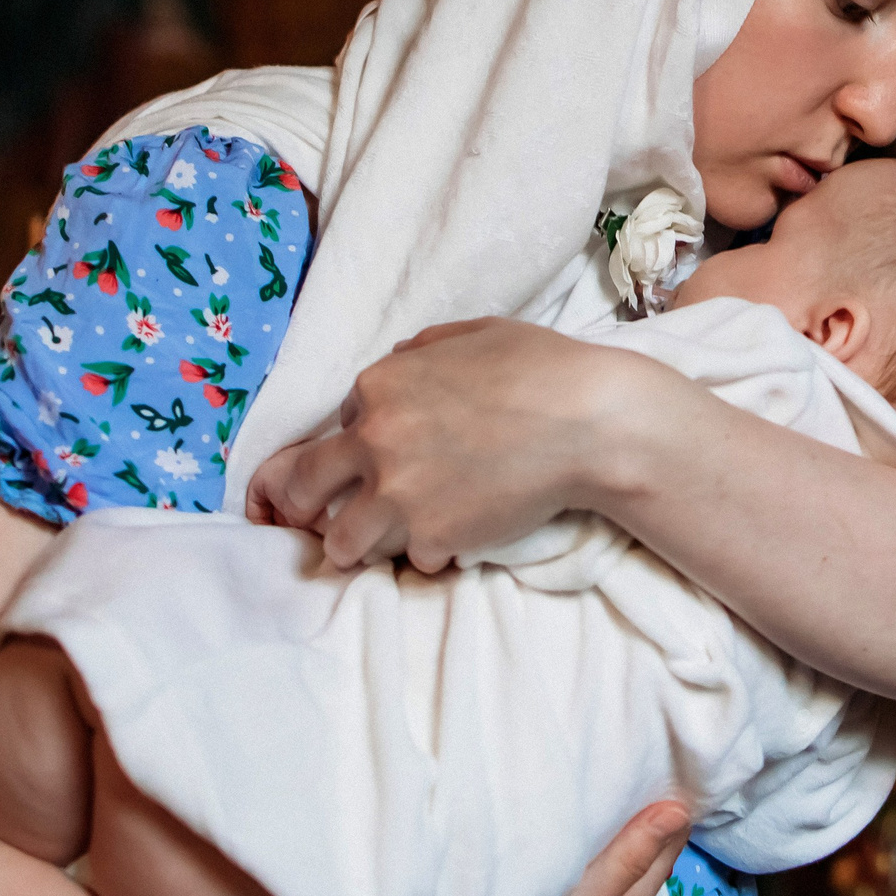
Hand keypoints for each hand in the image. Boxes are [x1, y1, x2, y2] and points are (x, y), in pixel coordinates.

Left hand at [247, 317, 661, 569]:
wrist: (590, 423)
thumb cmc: (542, 368)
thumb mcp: (473, 335)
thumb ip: (422, 352)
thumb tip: (401, 366)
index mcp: (378, 386)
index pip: (339, 423)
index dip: (361, 437)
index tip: (383, 449)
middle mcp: (374, 442)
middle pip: (304, 488)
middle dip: (309, 501)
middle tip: (325, 513)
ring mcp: (399, 497)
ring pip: (342, 542)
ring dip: (363, 540)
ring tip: (388, 537)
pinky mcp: (433, 538)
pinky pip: (411, 559)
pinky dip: (430, 552)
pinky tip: (455, 535)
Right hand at [439, 801, 691, 895]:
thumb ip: (624, 864)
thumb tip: (677, 813)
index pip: (659, 861)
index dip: (669, 823)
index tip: (675, 784)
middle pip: (640, 883)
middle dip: (648, 842)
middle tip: (650, 796)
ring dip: (619, 870)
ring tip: (615, 834)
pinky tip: (577, 895)